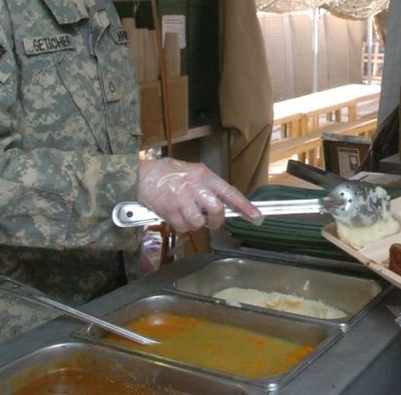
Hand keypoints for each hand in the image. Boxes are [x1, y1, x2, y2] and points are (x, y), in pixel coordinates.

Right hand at [137, 158, 261, 231]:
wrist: (144, 175)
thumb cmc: (171, 174)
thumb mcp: (195, 172)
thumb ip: (210, 186)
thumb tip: (226, 202)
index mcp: (205, 176)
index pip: (230, 193)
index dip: (245, 206)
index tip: (256, 217)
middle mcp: (195, 187)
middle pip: (217, 211)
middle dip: (216, 219)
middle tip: (210, 218)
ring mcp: (182, 199)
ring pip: (199, 223)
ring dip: (196, 223)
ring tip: (189, 213)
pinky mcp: (169, 211)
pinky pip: (183, 227)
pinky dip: (182, 226)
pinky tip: (177, 215)